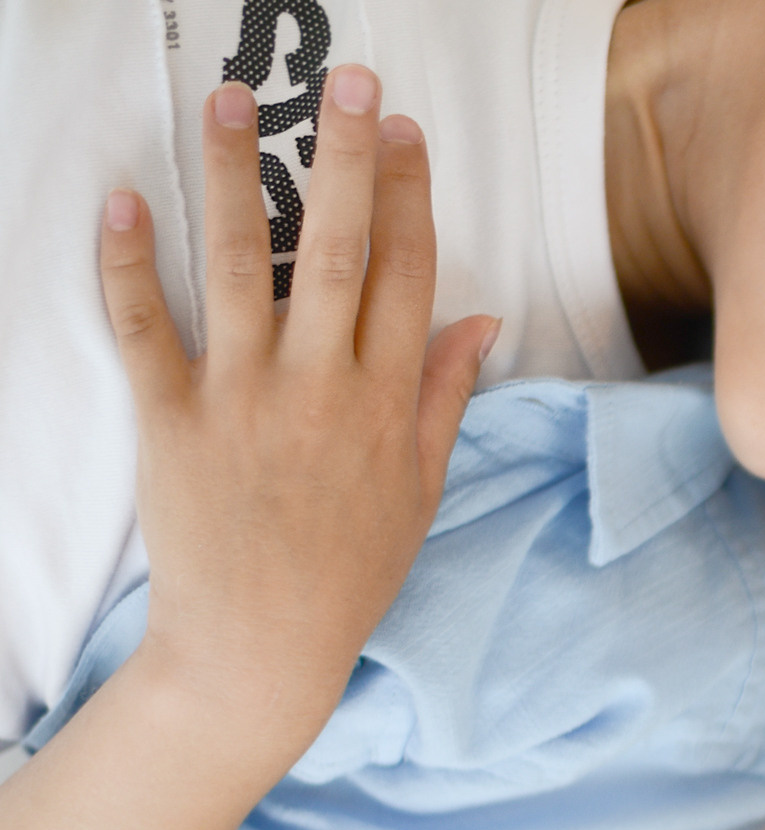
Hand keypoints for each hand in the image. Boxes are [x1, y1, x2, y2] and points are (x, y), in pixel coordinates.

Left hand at [98, 65, 494, 747]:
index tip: (408, 132)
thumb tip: (480, 320)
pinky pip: (146, 329)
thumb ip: (444, 397)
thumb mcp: (419, 490)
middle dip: (348, 160)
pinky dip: (130, 264)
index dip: (411, 198)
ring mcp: (243, 402)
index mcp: (388, 406)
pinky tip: (125, 201)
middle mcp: (322, 391)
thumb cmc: (348, 574)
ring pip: (242, 267)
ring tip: (231, 103)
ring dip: (237, 178)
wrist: (261, 650)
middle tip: (352, 83)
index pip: (408, 278)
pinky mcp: (172, 422)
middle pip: (339, 252)